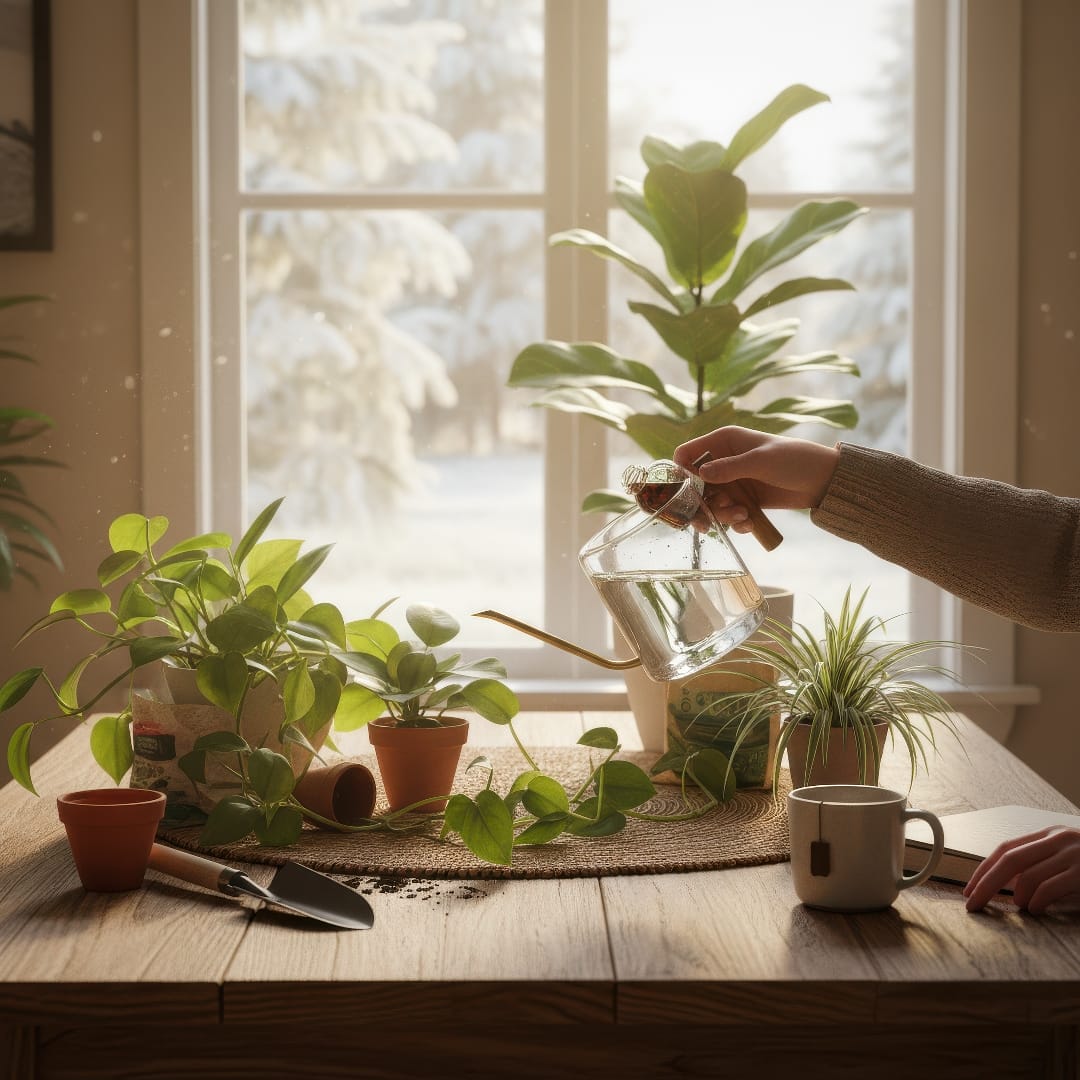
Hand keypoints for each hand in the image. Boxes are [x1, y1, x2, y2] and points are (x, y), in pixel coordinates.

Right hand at [673, 427, 839, 533]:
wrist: (822, 481)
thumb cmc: (794, 460)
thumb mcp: (761, 461)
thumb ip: (730, 468)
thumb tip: (700, 474)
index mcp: (723, 442)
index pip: (686, 454)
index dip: (680, 473)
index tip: (686, 493)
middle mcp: (722, 461)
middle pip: (693, 486)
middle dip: (700, 504)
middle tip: (707, 520)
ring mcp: (732, 482)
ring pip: (709, 504)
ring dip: (721, 515)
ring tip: (742, 516)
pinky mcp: (742, 500)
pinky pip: (727, 515)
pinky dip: (735, 522)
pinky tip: (749, 522)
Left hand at [963, 826, 1079, 913]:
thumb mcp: (1066, 857)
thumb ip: (1038, 863)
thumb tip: (1006, 882)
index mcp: (1050, 834)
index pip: (1006, 848)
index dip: (984, 868)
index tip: (969, 889)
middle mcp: (1058, 839)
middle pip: (1010, 860)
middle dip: (986, 884)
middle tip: (973, 904)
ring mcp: (1072, 855)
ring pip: (1028, 876)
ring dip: (1018, 896)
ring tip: (1021, 906)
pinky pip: (1048, 889)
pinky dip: (1036, 903)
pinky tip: (1036, 910)